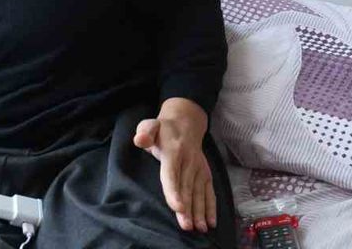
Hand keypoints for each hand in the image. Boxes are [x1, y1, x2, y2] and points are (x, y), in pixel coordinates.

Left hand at [133, 97, 215, 232]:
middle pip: (186, 187)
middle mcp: (189, 160)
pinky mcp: (205, 173)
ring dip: (200, 211)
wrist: (186, 122)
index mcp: (173, 151)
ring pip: (199, 192)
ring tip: (199, 228)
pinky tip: (211, 222)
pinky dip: (211, 207)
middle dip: (188, 208)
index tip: (178, 207)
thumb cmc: (163, 129)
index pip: (172, 173)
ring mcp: (199, 167)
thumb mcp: (150, 125)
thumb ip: (145, 132)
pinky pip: (209, 191)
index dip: (174, 191)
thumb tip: (140, 140)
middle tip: (186, 226)